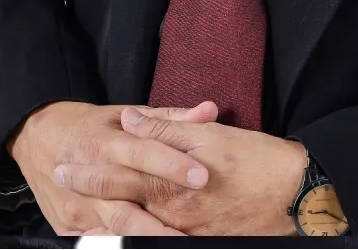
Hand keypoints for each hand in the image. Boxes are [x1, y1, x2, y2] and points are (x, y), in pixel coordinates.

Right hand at [8, 99, 219, 236]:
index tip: (202, 176)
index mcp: (104, 143)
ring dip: (146, 239)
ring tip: (179, 242)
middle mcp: (87, 177)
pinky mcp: (68, 227)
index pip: (141, 154)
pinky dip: (125, 243)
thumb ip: (168, 118)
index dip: (172, 165)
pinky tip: (150, 244)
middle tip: (194, 230)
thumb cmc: (90, 126)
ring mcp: (76, 208)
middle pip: (126, 205)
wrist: (38, 139)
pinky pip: (100, 240)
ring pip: (115, 229)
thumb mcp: (124, 113)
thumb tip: (209, 111)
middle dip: (161, 221)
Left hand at [52, 106, 307, 235]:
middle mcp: (170, 214)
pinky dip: (133, 238)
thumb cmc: (258, 161)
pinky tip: (119, 235)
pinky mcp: (197, 244)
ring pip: (131, 230)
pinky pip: (155, 242)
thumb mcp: (212, 136)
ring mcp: (182, 234)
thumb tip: (129, 119)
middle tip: (61, 182)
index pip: (118, 175)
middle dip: (87, 194)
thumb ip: (166, 128)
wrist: (296, 198)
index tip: (63, 165)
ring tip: (78, 216)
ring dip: (102, 221)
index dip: (88, 170)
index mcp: (170, 182)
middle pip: (118, 206)